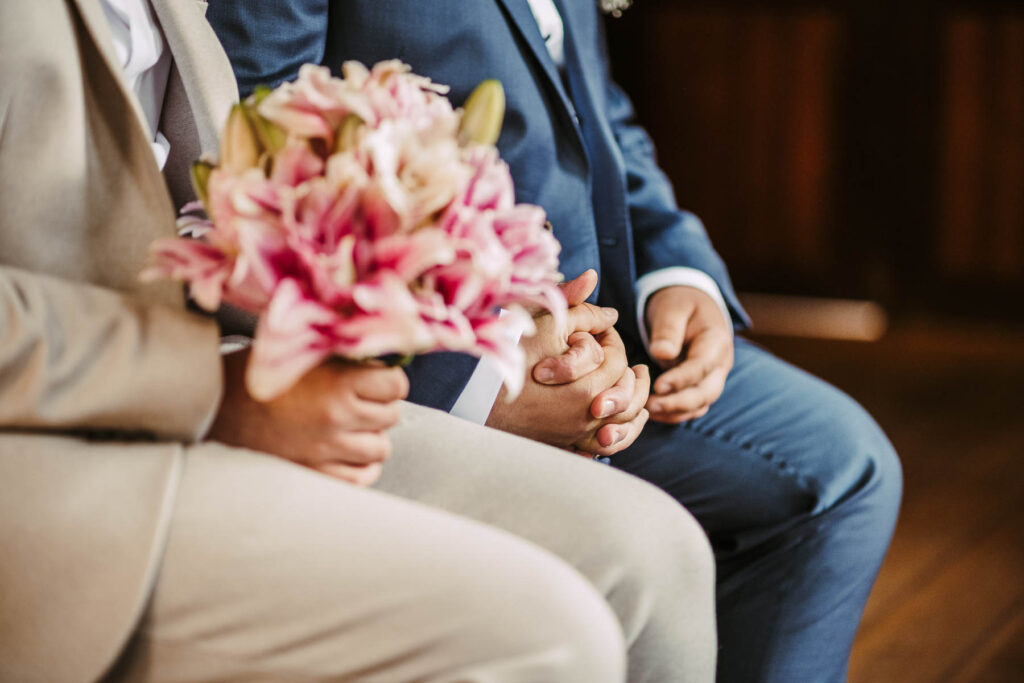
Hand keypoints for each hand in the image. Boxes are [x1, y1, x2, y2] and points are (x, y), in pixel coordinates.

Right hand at [208, 349, 408, 485]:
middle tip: (357, 402)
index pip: (396, 384)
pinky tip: (345, 454)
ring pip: (380, 448)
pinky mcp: (315, 475)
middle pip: (391, 416)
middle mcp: (337, 417)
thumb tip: (378, 356)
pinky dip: (360, 467)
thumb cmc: (251, 378)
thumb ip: (338, 356)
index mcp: (336, 382)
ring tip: (348, 427)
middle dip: (378, 407)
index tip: (375, 379)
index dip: (387, 380)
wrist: (208, 411)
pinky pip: (362, 478)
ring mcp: (327, 450)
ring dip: (369, 438)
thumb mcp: (297, 354)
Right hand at [486, 271, 649, 455]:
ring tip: (635, 382)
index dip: (609, 338)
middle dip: (624, 368)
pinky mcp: (566, 446)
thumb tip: (605, 297)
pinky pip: (607, 447)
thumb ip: (577, 306)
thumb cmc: (506, 360)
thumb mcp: (541, 324)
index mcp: (589, 386)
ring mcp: (578, 436)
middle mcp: (588, 417)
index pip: (616, 358)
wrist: (473, 402)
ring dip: (634, 402)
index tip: (596, 331)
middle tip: (613, 352)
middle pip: (626, 391)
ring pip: (625, 424)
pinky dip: (620, 432)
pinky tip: (619, 418)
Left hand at [644, 286, 733, 422]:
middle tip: (649, 405)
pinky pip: (692, 406)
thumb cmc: (679, 304)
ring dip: (676, 412)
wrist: (690, 305)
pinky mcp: (701, 386)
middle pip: (706, 392)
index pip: (702, 367)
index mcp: (716, 341)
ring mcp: (713, 377)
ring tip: (647, 410)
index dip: (681, 379)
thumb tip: (662, 354)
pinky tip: (652, 412)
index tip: (658, 386)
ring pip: (701, 404)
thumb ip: (668, 330)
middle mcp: (720, 364)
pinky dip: (675, 413)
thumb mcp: (673, 308)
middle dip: (678, 403)